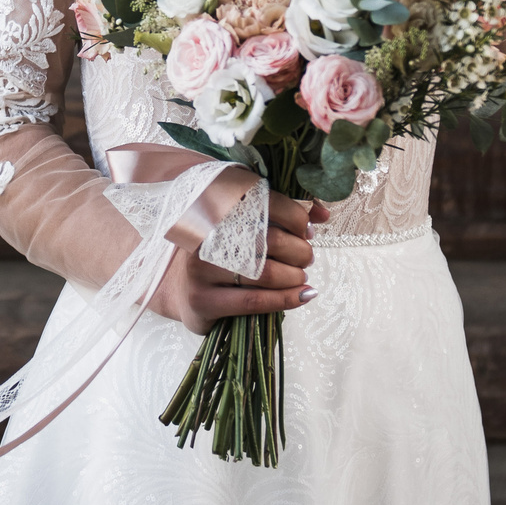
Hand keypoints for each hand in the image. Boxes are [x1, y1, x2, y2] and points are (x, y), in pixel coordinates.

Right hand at [148, 190, 328, 334]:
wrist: (182, 289)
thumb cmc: (223, 256)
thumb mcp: (246, 230)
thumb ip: (283, 217)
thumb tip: (324, 212)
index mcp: (216, 209)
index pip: (266, 204)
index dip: (297, 218)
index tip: (308, 232)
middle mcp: (206, 236)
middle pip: (270, 240)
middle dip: (299, 251)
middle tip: (306, 258)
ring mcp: (201, 269)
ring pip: (265, 273)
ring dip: (294, 277)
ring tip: (300, 277)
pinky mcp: (202, 299)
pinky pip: (255, 301)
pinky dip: (286, 299)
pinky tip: (303, 295)